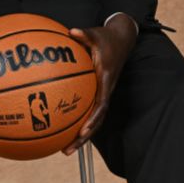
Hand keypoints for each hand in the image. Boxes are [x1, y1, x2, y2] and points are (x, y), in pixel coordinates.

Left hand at [62, 14, 137, 155]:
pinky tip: (62, 130)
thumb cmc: (106, 38)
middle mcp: (105, 91)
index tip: (82, 131)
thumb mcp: (96, 34)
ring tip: (64, 149)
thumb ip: (84, 34)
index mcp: (105, 79)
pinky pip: (88, 112)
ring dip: (80, 137)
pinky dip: (77, 123)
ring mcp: (102, 94)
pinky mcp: (98, 94)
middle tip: (67, 150)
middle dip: (83, 137)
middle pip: (96, 120)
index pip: (101, 104)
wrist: (122, 40)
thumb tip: (71, 32)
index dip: (93, 119)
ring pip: (93, 120)